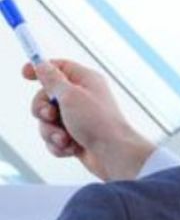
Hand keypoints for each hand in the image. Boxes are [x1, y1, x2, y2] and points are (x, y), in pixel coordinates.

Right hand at [23, 59, 155, 181]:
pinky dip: (59, 145)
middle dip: (43, 110)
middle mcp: (82, 98)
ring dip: (51, 132)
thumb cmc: (97, 122)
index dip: (40, 69)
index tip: (25, 75)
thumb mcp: (70, 95)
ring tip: (65, 139)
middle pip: (46, 97)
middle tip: (51, 116)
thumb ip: (52, 80)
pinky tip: (72, 149)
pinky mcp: (76, 137)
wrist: (114, 155)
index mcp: (85, 80)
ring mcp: (79, 119)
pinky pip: (54, 138)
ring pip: (47, 121)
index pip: (59, 67)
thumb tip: (42, 64)